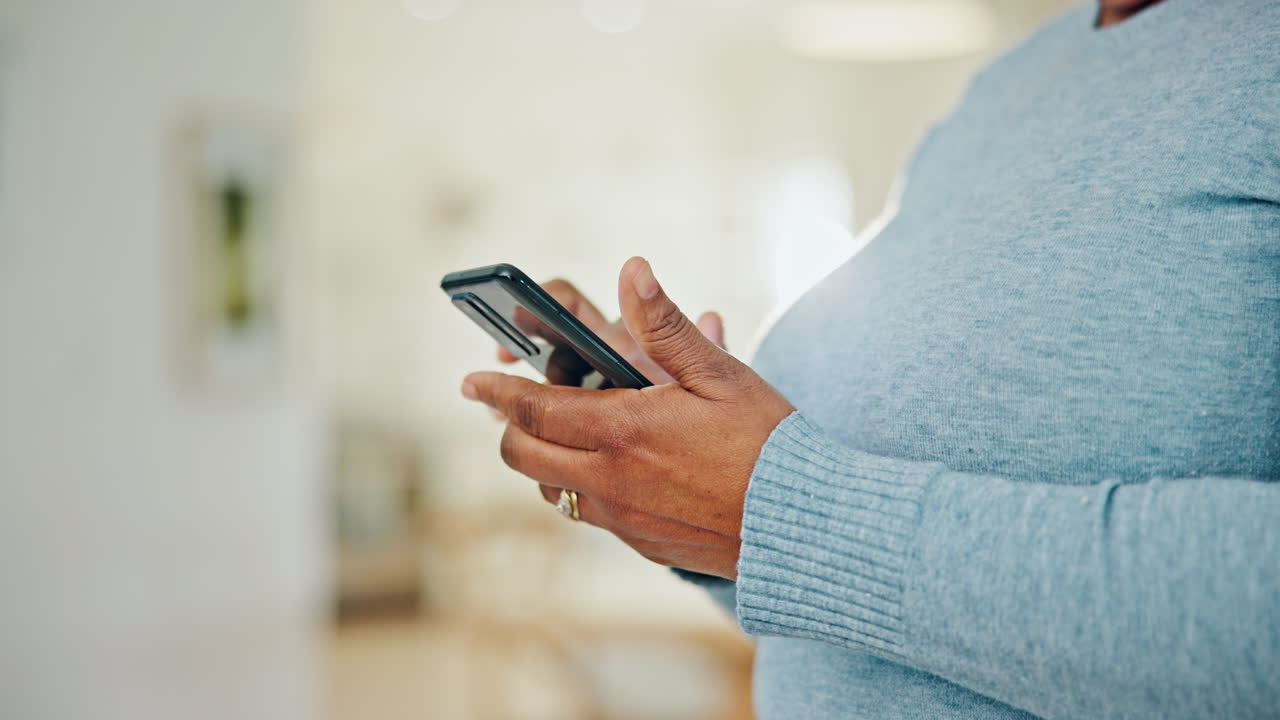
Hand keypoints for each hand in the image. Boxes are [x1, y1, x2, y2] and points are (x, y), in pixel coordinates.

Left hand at [463, 257, 794, 578]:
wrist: (804, 526)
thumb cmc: (769, 443)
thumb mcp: (721, 374)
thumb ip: (666, 326)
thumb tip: (633, 270)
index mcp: (623, 430)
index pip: (532, 408)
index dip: (496, 389)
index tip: (470, 379)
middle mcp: (611, 480)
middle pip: (523, 456)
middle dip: (511, 427)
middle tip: (519, 404)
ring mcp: (622, 518)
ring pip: (551, 489)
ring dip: (546, 459)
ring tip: (570, 432)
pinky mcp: (639, 543)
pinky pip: (589, 515)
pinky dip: (582, 487)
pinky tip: (617, 467)